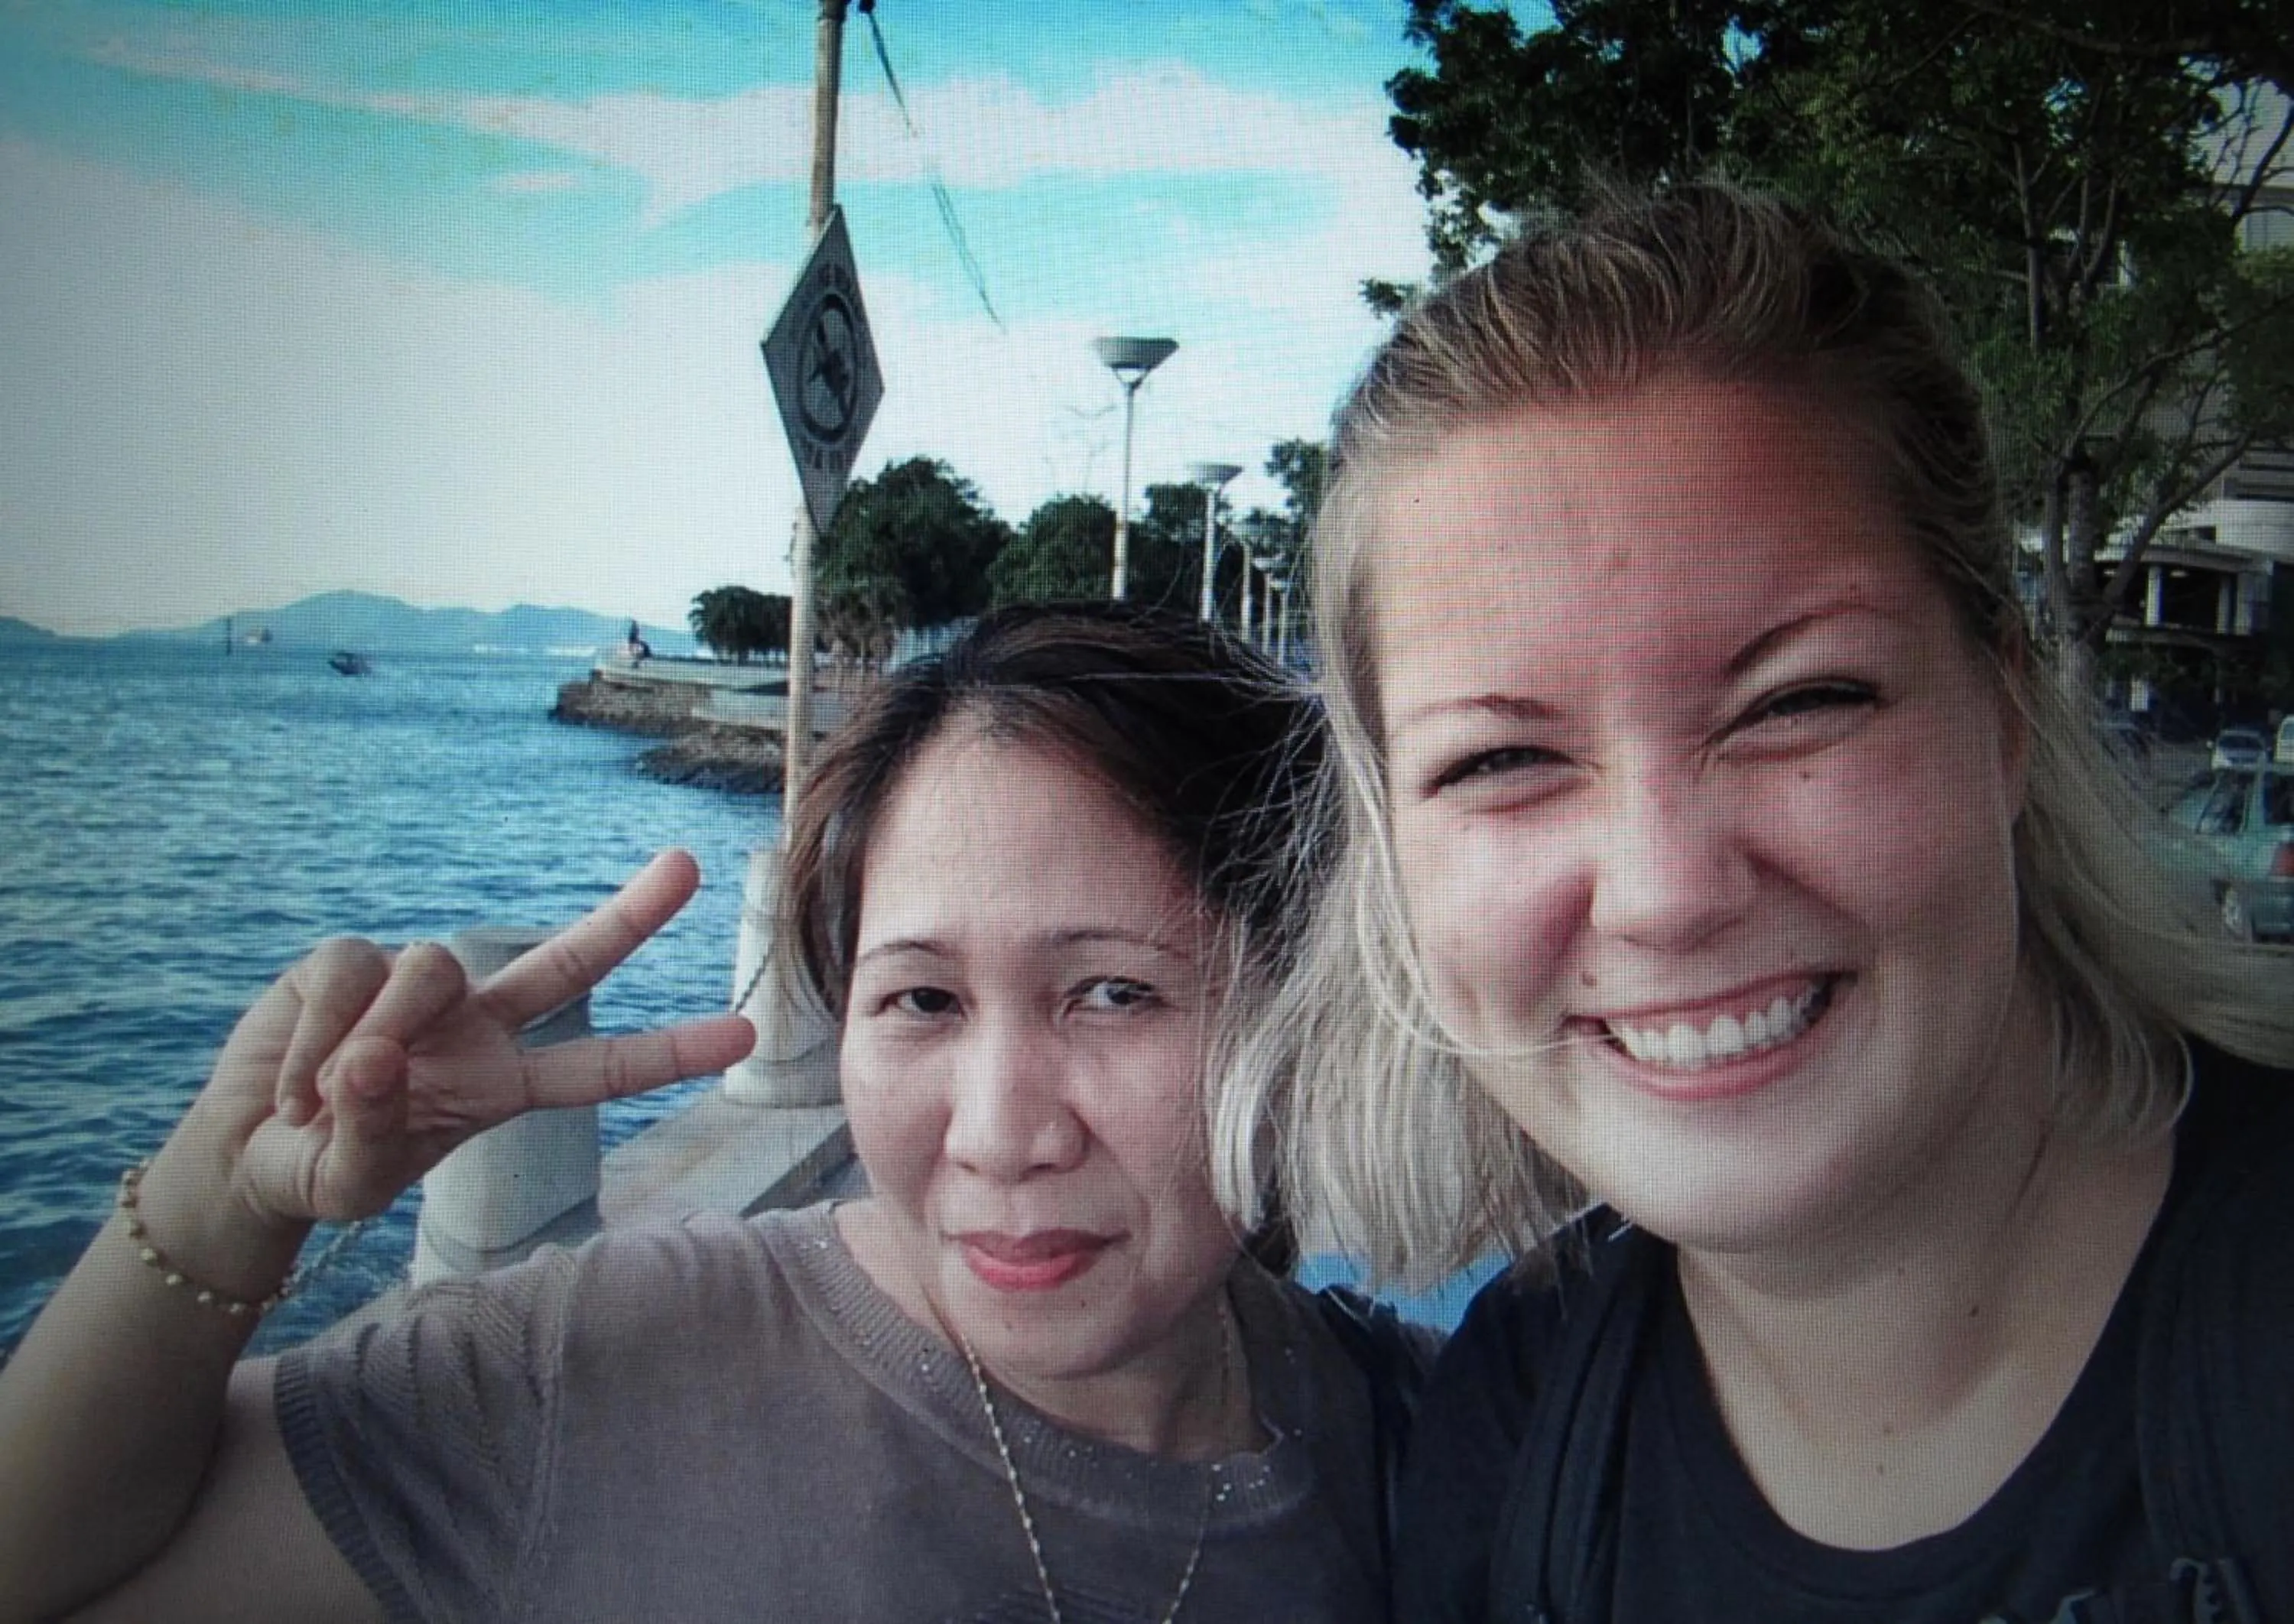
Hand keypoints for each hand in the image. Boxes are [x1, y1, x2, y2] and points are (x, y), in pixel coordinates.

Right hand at [179, 850, 755, 1229]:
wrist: (246, 1154)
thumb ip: (371, 1130)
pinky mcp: (349, 962)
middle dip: (632, 913)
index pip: (599, 1068)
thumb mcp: (351, 1178)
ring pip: (429, 970)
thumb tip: (372, 1061)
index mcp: (503, 1084)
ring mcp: (418, 988)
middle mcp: (477, 1024)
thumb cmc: (322, 1169)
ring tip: (322, 1100)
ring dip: (377, 1036)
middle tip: (689, 865)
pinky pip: (350, 973)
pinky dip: (315, 1037)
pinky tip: (290, 1086)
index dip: (668, 1052)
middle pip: (570, 960)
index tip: (744, 1035)